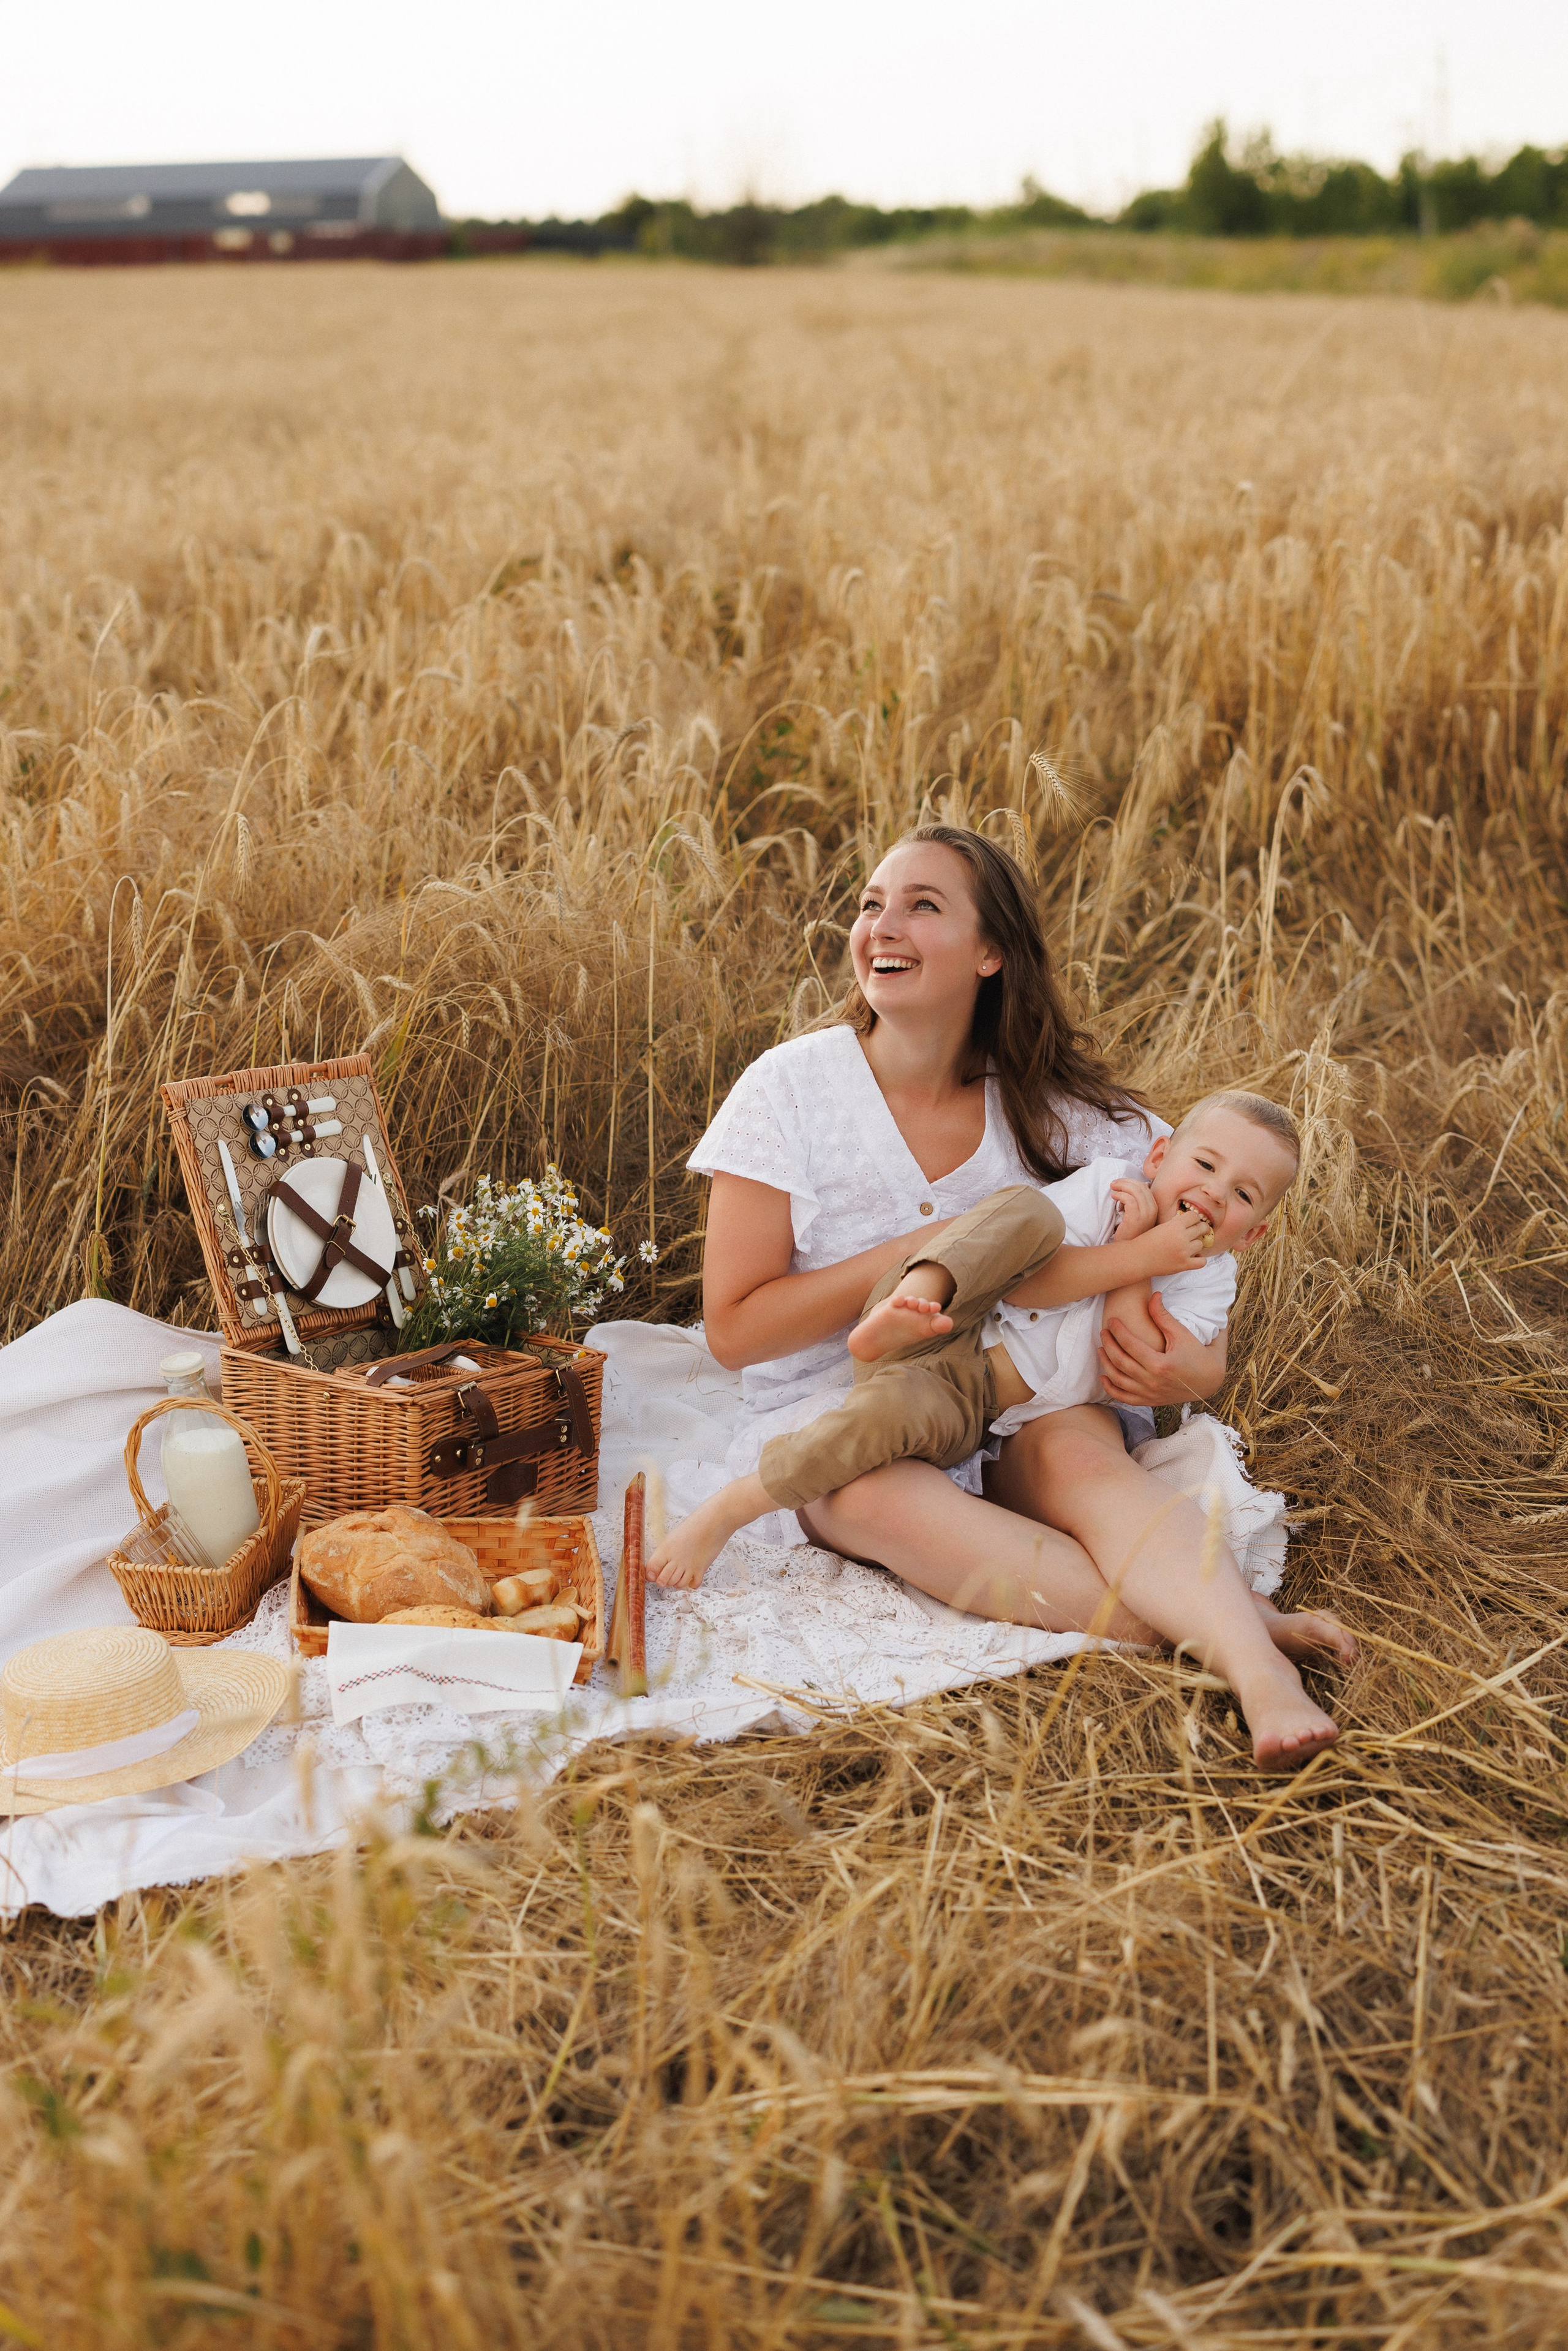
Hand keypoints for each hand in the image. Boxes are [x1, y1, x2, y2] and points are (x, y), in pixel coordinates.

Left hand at [1099, 1294, 1226, 1406]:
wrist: (1210, 1381)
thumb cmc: (1197, 1354)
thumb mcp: (1182, 1334)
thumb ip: (1163, 1316)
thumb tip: (1153, 1295)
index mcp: (1160, 1364)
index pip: (1130, 1345)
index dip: (1117, 1331)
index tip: (1111, 1320)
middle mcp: (1152, 1381)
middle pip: (1120, 1361)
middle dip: (1108, 1344)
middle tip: (1103, 1331)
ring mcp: (1150, 1394)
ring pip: (1118, 1380)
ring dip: (1105, 1363)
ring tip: (1101, 1348)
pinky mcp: (1150, 1401)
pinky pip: (1124, 1398)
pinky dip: (1111, 1389)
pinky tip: (1104, 1377)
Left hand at [1108, 1177, 1157, 1239]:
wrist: (1128, 1251)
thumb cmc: (1129, 1232)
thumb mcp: (1136, 1215)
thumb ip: (1136, 1203)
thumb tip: (1129, 1188)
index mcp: (1154, 1207)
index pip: (1144, 1187)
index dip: (1131, 1182)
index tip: (1120, 1183)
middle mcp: (1153, 1210)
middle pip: (1140, 1186)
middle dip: (1125, 1182)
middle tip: (1114, 1184)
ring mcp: (1146, 1214)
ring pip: (1135, 1190)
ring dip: (1121, 1186)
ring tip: (1113, 1190)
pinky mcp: (1137, 1218)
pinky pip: (1129, 1199)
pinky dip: (1120, 1195)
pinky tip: (1114, 1198)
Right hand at [1139, 1205, 1212, 1276]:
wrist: (1137, 1258)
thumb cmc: (1146, 1242)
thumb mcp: (1161, 1227)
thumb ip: (1175, 1224)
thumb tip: (1190, 1222)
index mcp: (1174, 1225)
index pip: (1195, 1216)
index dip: (1194, 1219)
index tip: (1192, 1223)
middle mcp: (1181, 1237)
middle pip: (1201, 1228)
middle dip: (1200, 1229)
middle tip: (1197, 1233)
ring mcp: (1183, 1251)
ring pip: (1201, 1244)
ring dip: (1196, 1245)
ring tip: (1189, 1247)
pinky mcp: (1184, 1264)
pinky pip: (1202, 1261)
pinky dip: (1200, 1259)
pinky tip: (1193, 1257)